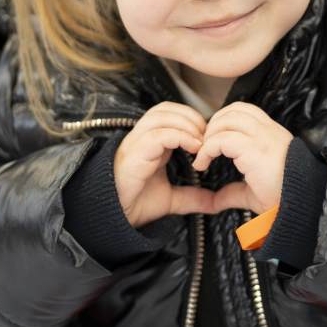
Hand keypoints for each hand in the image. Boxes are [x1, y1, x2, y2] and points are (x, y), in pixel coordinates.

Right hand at [112, 102, 215, 227]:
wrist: (111, 218)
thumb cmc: (134, 203)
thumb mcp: (171, 199)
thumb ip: (193, 197)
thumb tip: (216, 203)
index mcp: (150, 142)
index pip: (170, 113)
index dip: (192, 119)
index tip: (209, 139)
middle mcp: (141, 138)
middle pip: (166, 108)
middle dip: (191, 117)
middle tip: (208, 137)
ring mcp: (136, 143)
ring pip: (161, 115)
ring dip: (186, 124)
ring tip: (201, 143)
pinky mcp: (134, 154)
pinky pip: (158, 135)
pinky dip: (179, 137)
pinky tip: (194, 149)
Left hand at [192, 102, 292, 212]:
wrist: (302, 206)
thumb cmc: (283, 200)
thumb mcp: (254, 193)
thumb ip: (233, 192)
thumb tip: (213, 200)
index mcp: (273, 136)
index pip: (246, 112)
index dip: (225, 121)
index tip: (213, 141)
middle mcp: (269, 132)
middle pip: (235, 109)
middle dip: (214, 123)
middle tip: (204, 146)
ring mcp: (263, 138)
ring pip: (228, 119)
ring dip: (210, 134)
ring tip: (203, 154)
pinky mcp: (255, 149)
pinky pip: (222, 139)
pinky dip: (207, 149)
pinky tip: (202, 164)